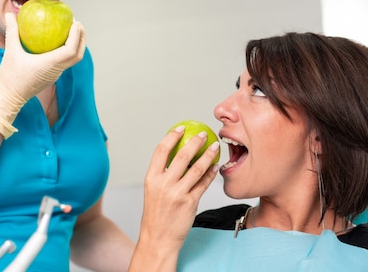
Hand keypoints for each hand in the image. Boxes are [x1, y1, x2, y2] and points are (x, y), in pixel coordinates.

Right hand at [0, 12, 85, 137]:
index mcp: (49, 64)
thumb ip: (12, 32)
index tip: (75, 23)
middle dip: (81, 38)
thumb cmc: (9, 77)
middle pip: (78, 55)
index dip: (76, 36)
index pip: (70, 51)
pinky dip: (68, 50)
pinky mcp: (52, 76)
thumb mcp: (10, 52)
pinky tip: (59, 41)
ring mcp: (55, 74)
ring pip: (74, 60)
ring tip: (73, 30)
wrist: (9, 98)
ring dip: (77, 45)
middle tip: (77, 23)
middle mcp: (56, 70)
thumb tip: (9, 15)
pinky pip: (65, 62)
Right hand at [138, 126, 219, 254]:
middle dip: (195, 142)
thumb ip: (163, 175)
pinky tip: (215, 167)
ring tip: (215, 147)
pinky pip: (203, 184)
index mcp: (151, 178)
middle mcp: (163, 184)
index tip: (181, 128)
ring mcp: (177, 194)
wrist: (158, 239)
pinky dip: (210, 173)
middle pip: (181, 156)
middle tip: (203, 135)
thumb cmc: (156, 215)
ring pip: (196, 168)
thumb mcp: (153, 191)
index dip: (172, 136)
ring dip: (208, 155)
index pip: (161, 150)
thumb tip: (178, 156)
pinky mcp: (190, 203)